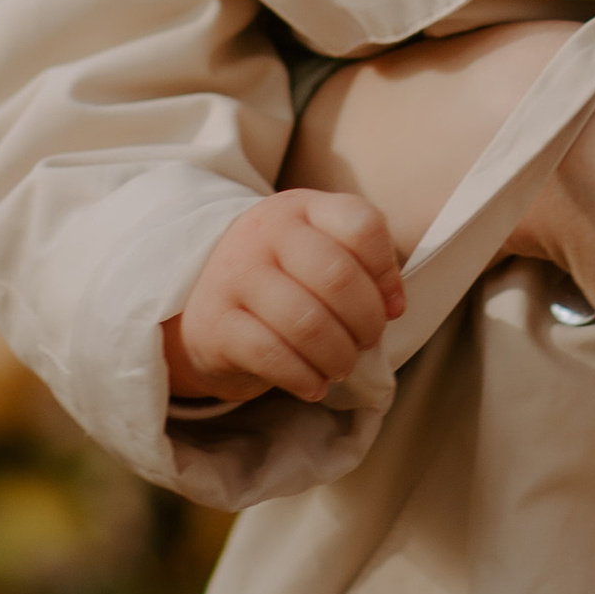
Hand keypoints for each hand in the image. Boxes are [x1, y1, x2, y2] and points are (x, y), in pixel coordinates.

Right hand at [162, 191, 404, 410]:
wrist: (201, 305)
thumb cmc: (281, 281)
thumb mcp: (318, 252)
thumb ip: (363, 267)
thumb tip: (393, 306)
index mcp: (302, 208)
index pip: (361, 225)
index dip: (386, 273)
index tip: (391, 306)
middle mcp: (265, 232)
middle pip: (339, 277)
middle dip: (367, 322)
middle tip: (366, 342)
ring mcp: (235, 275)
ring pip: (307, 322)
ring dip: (338, 356)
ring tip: (341, 366)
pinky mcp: (215, 324)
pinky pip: (272, 356)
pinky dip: (305, 378)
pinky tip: (313, 385)